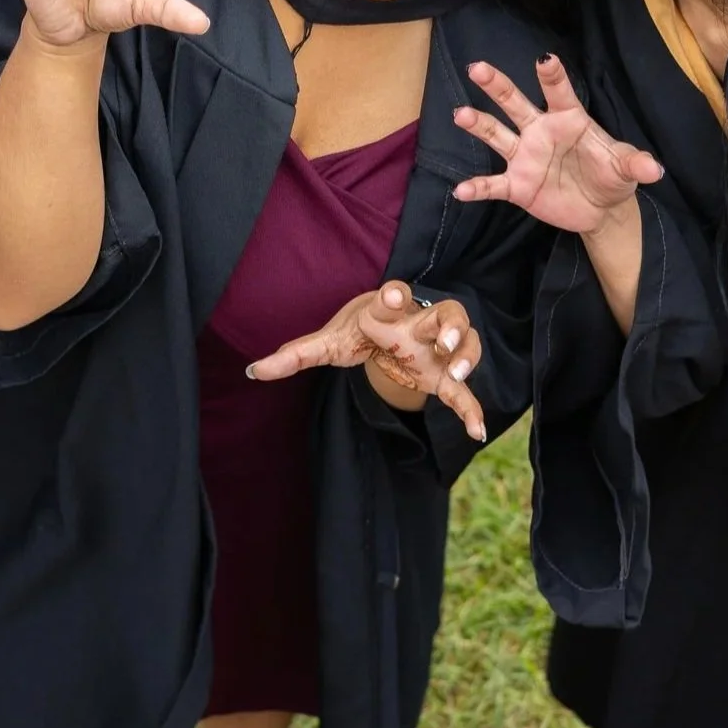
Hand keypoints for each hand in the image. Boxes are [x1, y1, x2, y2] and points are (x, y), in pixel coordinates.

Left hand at [247, 281, 489, 441]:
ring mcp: (439, 349)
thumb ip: (296, 354)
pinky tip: (474, 432)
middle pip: (445, 313)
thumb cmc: (363, 330)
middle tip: (441, 338)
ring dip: (465, 355)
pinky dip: (472, 410)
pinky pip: (466, 392)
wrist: (389, 330)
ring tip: (456, 372)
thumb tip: (253, 371)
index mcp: (391, 309)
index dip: (394, 295)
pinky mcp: (446, 377)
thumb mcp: (330, 341)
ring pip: (466, 342)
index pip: (396, 295)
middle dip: (446, 324)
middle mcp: (421, 323)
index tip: (391, 296)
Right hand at [451, 54, 662, 235]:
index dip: (553, 77)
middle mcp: (540, 131)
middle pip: (515, 103)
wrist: (599, 209)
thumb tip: (655, 169)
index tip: (545, 60)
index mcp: (568, 119)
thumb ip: (636, 164)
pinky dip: (478, 187)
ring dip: (479, 124)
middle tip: (478, 67)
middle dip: (497, 85)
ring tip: (461, 114)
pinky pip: (494, 185)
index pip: (559, 93)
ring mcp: (525, 157)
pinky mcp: (517, 186)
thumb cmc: (612, 176)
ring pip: (497, 135)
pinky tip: (461, 190)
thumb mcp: (626, 168)